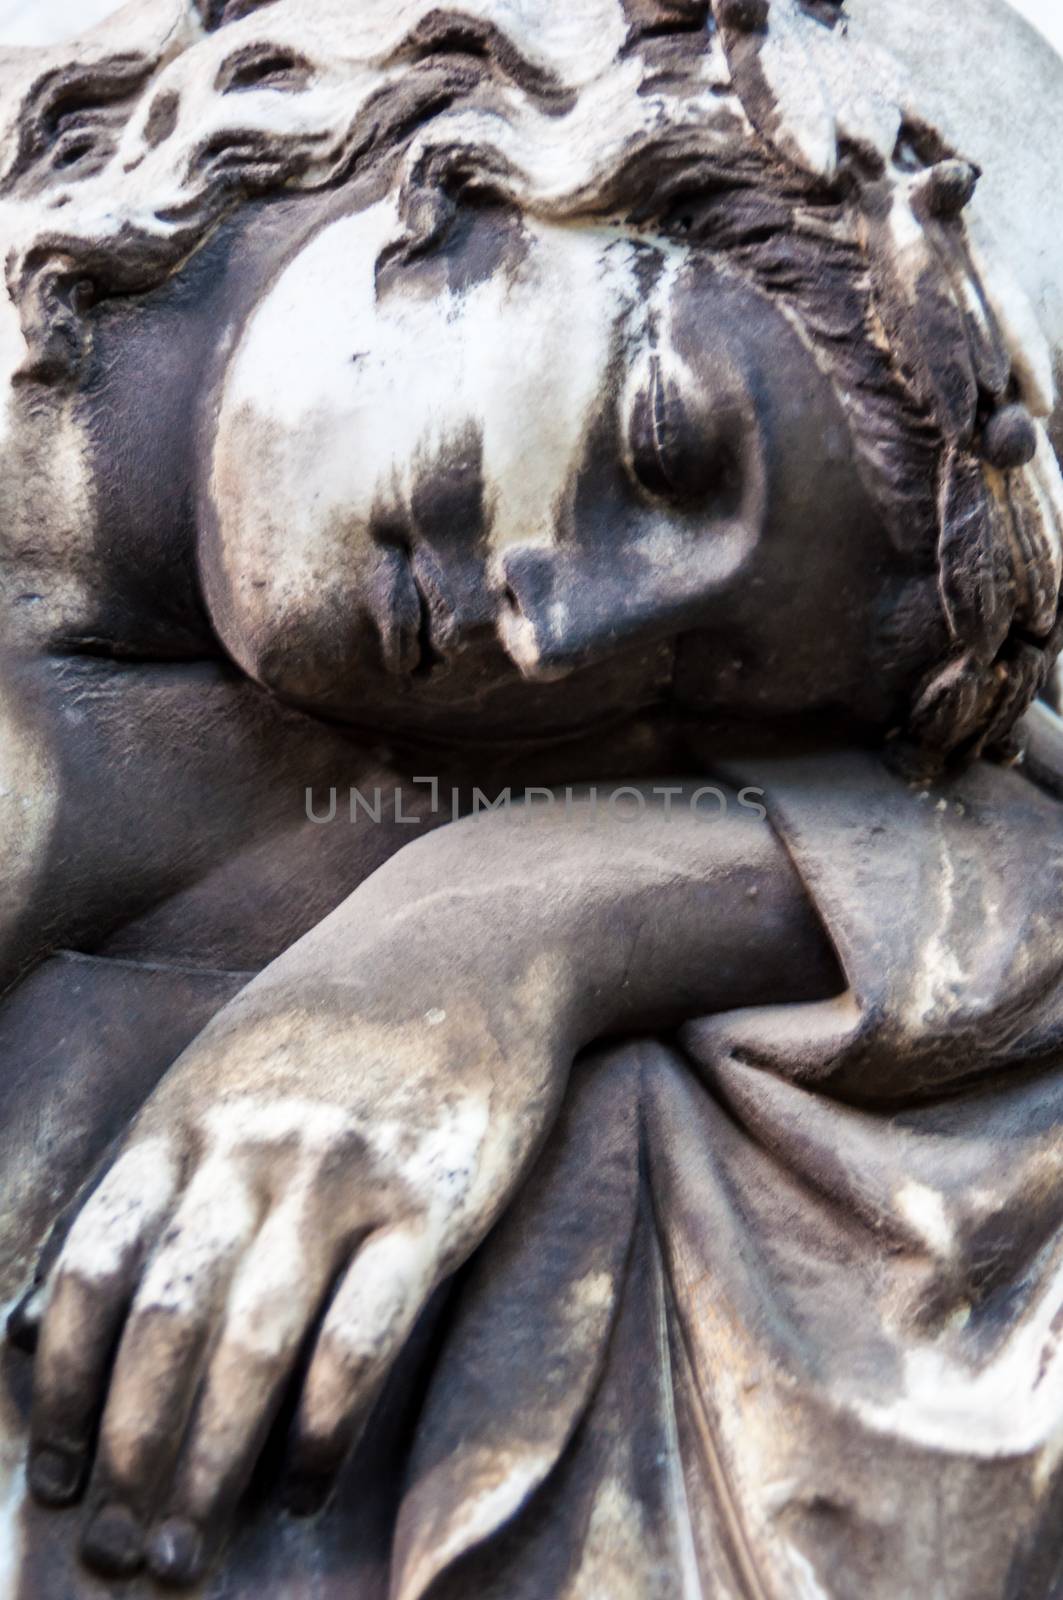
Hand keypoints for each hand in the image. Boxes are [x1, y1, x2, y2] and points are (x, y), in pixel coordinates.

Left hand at [26, 971, 566, 1587]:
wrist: (476, 938)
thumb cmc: (336, 1014)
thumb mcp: (214, 1064)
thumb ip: (136, 1179)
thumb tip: (27, 1322)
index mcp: (185, 1114)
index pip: (91, 1266)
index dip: (60, 1385)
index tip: (55, 1469)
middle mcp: (253, 1145)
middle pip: (164, 1323)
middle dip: (129, 1452)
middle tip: (117, 1552)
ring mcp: (344, 1170)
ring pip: (255, 1344)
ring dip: (211, 1465)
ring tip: (188, 1551)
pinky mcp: (435, 1199)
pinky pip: (364, 1338)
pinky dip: (322, 1429)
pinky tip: (299, 1484)